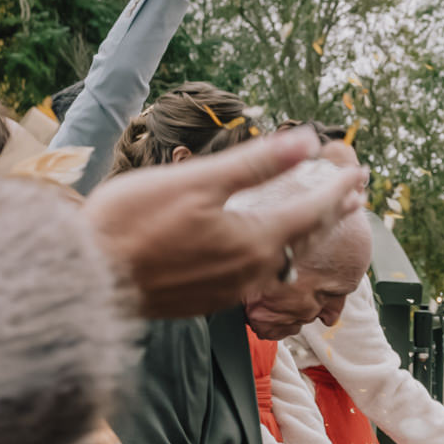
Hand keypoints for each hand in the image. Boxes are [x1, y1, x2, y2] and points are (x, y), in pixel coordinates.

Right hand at [86, 128, 366, 318]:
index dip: (338, 188)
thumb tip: (305, 141)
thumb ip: (256, 164)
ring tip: (313, 217)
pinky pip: (253, 274)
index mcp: (256, 242)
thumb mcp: (197, 183)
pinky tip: (260, 245)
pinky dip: (269, 253)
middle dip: (329, 212)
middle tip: (351, 194)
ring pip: (280, 260)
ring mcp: (230, 292)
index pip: (313, 212)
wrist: (83, 279)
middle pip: (304, 239)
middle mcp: (252, 273)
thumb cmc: (131, 224)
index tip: (360, 171)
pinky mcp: (207, 301)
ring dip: (301, 235)